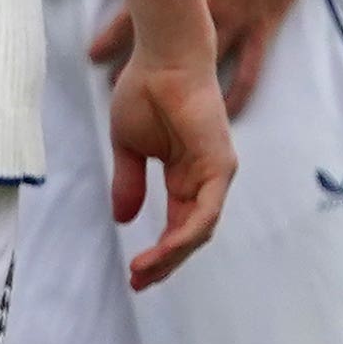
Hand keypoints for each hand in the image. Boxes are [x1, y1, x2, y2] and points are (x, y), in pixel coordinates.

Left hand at [96, 0, 305, 115]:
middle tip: (116, 91)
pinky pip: (249, 70)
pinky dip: (238, 93)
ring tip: (168, 112)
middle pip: (158, 49)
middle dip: (135, 72)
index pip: (132, 19)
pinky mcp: (261, 27)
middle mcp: (199, 9)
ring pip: (200, 66)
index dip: (109, 40)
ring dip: (182, 91)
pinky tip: (228, 112)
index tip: (91, 56)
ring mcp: (231, 20)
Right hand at [105, 40, 237, 286]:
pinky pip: (205, 212)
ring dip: (172, 255)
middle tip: (139, 283)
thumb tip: (124, 219)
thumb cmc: (145, 92)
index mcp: (186, 174)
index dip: (158, 250)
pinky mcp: (218, 166)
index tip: (133, 271)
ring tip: (143, 272)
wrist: (162, 60)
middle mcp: (206, 178)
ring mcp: (216, 173)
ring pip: (199, 229)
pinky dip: (185, 235)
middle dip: (165, 262)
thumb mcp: (128, 147)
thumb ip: (129, 182)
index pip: (177, 223)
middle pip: (191, 234)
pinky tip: (163, 251)